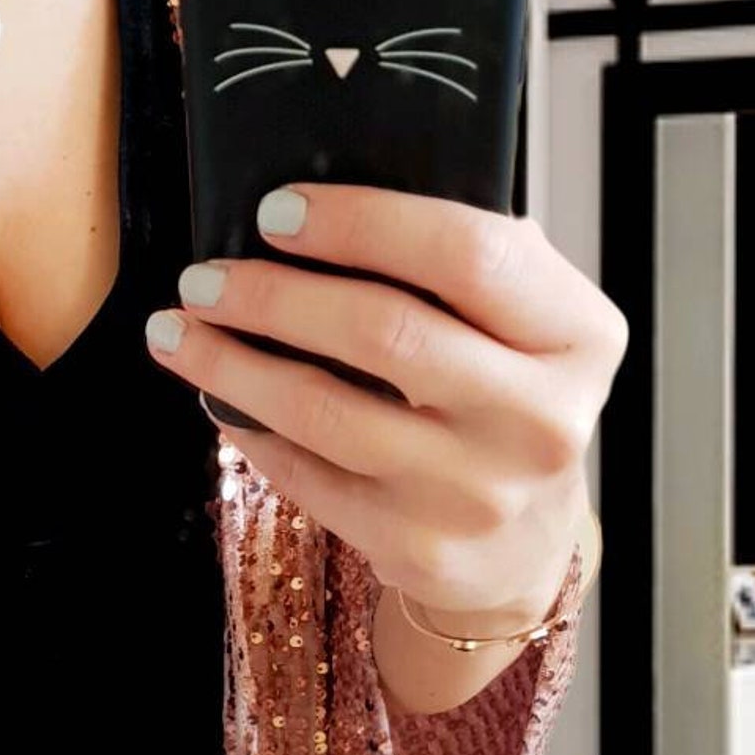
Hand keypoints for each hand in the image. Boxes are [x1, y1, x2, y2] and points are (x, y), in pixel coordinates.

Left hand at [144, 182, 628, 630]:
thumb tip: (323, 208)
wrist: (527, 543)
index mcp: (577, 337)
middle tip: (203, 277)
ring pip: (324, 409)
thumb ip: (464, 267)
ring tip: (177, 330)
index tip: (277, 211)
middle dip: (272, 294)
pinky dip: (249, 429)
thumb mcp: (526, 328)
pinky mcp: (418, 546)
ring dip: (231, 364)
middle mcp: (539, 418)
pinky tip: (217, 397)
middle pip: (383, 329)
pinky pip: (306, 474)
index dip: (361, 222)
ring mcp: (477, 491)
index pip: (467, 253)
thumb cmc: (507, 405)